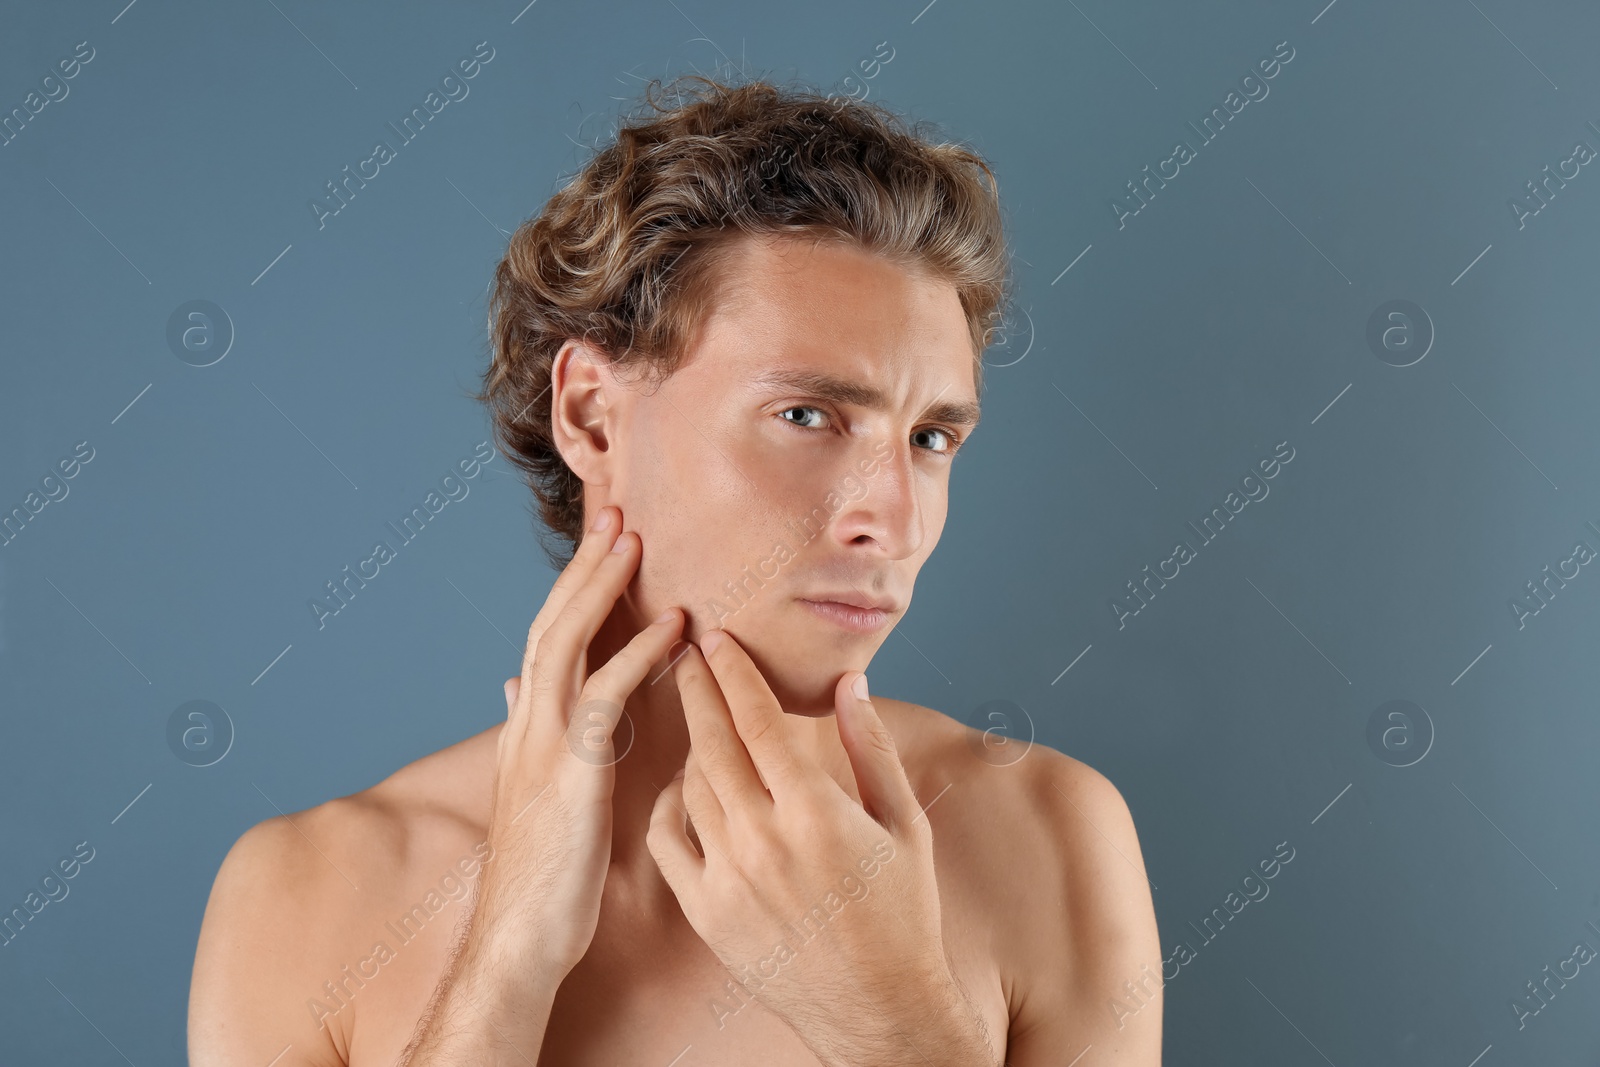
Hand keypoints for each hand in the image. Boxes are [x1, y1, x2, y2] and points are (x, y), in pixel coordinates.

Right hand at [474, 504, 683, 981]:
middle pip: (552, 622)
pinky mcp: (570, 774)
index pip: (548, 636)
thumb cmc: (540, 874)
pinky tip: (671, 627)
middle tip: (616, 511)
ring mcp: (543, 746)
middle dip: (584, 565)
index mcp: (526, 726)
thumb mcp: (533, 790)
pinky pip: (605, 699)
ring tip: (632, 539)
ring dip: (600, 587)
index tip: (603, 539)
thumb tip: (514, 685)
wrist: (519, 941)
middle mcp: (527, 724)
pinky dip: (636, 655)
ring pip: (566, 643)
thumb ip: (530, 731)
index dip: (574, 585)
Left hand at [645, 630, 992, 1065]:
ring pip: (690, 788)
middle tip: (686, 653)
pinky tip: (684, 786)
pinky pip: (669, 841)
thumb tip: (849, 682)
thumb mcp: (904, 824)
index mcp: (816, 813)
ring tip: (699, 720)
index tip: (717, 638)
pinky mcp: (707, 913)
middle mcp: (763, 841)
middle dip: (698, 690)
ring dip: (690, 745)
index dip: (733, 673)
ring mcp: (728, 879)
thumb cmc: (903, 914)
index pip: (758, 721)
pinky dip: (670, 804)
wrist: (878, 1009)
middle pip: (712, 743)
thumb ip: (871, 747)